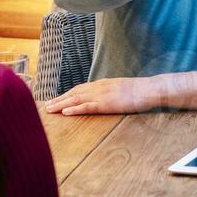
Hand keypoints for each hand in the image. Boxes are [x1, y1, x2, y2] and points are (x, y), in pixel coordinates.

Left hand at [45, 77, 161, 115]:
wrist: (150, 89)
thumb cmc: (140, 91)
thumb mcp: (122, 89)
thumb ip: (111, 92)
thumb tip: (106, 97)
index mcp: (102, 84)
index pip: (79, 88)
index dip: (66, 94)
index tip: (56, 99)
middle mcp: (98, 87)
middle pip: (73, 93)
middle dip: (59, 99)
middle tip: (46, 106)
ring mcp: (102, 95)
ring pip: (76, 99)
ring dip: (61, 104)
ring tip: (49, 110)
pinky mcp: (106, 103)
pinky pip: (87, 106)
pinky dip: (74, 109)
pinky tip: (64, 112)